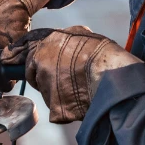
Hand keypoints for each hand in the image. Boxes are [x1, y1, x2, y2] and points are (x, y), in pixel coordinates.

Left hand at [1, 26, 140, 122]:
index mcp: (47, 42)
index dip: (41, 65)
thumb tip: (65, 45)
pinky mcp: (53, 104)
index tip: (46, 70)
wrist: (112, 74)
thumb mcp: (83, 35)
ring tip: (79, 90)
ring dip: (58, 94)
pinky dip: (66, 108)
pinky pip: (57, 109)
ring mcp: (45, 84)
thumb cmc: (103, 53)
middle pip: (35, 75)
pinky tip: (81, 101)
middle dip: (46, 80)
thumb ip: (67, 41)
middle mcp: (41, 61)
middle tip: (64, 83)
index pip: (33, 56)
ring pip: (47, 93)